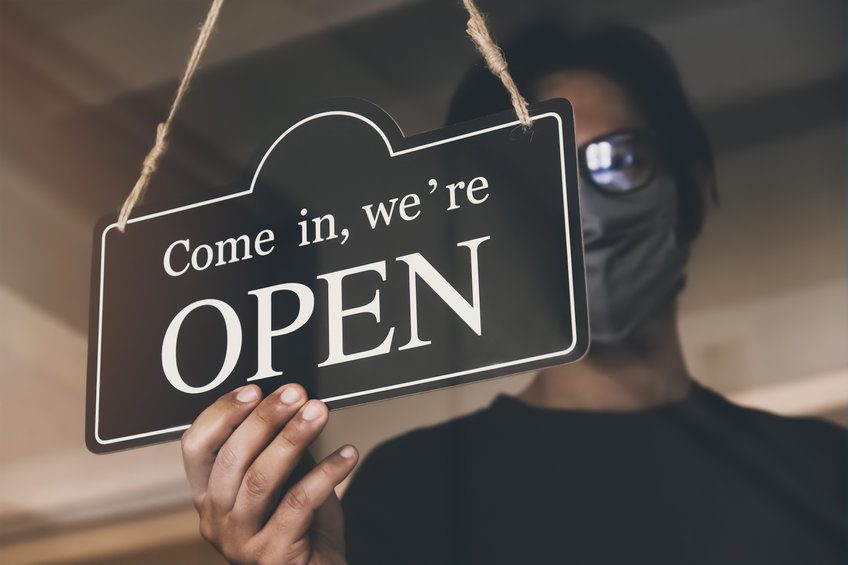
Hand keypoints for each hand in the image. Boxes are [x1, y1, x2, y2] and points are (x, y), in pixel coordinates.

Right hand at [181, 384, 357, 564]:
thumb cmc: (303, 529)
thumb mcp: (283, 483)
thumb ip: (278, 449)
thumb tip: (293, 403)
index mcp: (210, 497)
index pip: (196, 448)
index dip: (221, 414)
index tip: (253, 390)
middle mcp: (216, 520)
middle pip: (232, 458)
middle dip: (266, 418)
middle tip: (297, 394)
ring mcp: (240, 542)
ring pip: (262, 478)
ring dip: (294, 438)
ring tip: (319, 413)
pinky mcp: (273, 555)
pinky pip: (299, 502)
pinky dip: (326, 472)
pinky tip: (347, 455)